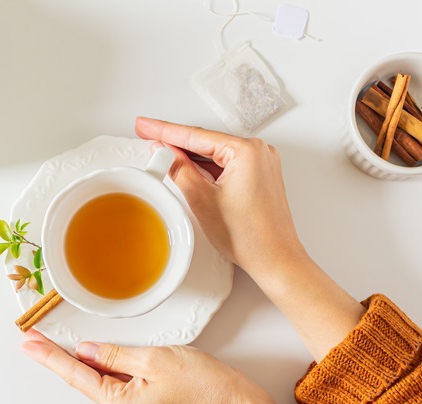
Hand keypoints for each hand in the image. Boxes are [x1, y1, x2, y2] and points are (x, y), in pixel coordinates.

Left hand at [21, 330, 303, 403]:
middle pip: (81, 376)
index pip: (75, 374)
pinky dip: (99, 360)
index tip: (29, 342)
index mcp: (119, 402)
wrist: (232, 402)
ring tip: (50, 341)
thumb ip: (116, 354)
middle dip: (55, 356)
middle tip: (30, 337)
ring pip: (96, 374)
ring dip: (76, 357)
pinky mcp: (142, 395)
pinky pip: (113, 375)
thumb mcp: (155, 360)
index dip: (50, 356)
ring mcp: (131, 402)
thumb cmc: (203, 385)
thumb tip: (87, 350)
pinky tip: (90, 351)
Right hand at [135, 117, 364, 360]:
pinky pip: (228, 165)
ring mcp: (262, 164)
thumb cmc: (249, 237)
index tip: (146, 125)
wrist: (275, 260)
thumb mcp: (202, 199)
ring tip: (164, 157)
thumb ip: (179, 170)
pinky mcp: (261, 176)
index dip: (164, 130)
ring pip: (216, 154)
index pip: (195, 135)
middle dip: (176, 142)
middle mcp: (259, 151)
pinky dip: (208, 168)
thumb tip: (165, 153)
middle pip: (207, 142)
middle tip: (149, 138)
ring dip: (191, 157)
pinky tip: (189, 170)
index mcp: (246, 150)